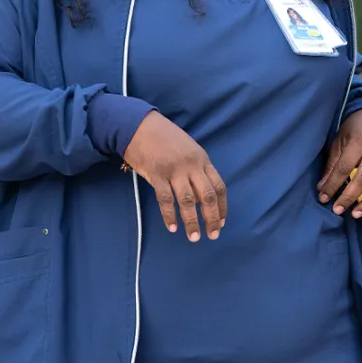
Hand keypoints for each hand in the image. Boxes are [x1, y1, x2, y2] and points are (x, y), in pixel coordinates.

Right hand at [122, 112, 226, 241]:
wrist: (139, 125)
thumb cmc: (164, 138)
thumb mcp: (188, 149)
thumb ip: (196, 170)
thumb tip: (200, 197)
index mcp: (202, 159)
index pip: (218, 186)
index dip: (222, 206)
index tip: (221, 222)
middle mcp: (192, 165)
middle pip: (207, 196)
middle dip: (211, 218)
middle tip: (213, 235)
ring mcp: (174, 169)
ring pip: (188, 200)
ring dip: (192, 221)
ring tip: (194, 237)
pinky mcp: (157, 174)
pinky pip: (165, 199)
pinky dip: (169, 215)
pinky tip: (172, 227)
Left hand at [318, 109, 361, 217]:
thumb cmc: (356, 128)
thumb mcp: (341, 139)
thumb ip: (333, 164)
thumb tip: (322, 189)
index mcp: (360, 141)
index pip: (344, 168)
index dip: (332, 185)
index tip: (323, 198)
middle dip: (348, 197)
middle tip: (336, 210)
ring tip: (355, 214)